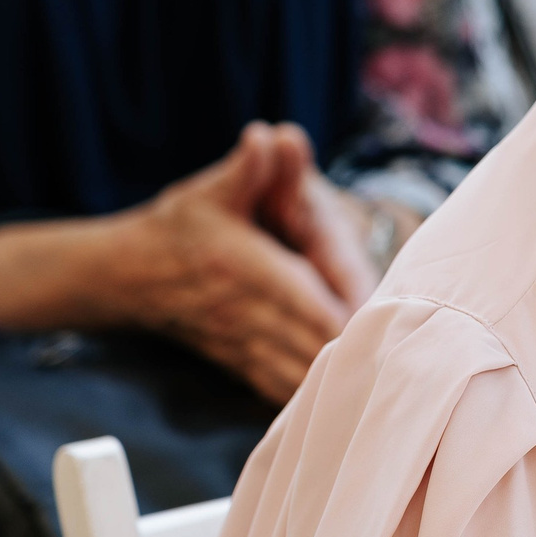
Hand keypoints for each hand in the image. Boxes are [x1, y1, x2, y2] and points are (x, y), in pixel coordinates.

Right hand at [122, 124, 364, 402]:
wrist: (126, 275)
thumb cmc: (178, 227)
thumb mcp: (211, 190)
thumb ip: (248, 168)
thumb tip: (270, 134)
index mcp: (245, 268)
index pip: (305, 297)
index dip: (346, 312)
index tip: (387, 321)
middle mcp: (244, 312)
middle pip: (312, 341)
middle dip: (358, 348)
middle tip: (409, 354)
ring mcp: (241, 344)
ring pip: (298, 373)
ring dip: (340, 377)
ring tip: (387, 380)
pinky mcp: (239, 364)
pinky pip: (279, 390)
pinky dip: (311, 397)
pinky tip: (346, 402)